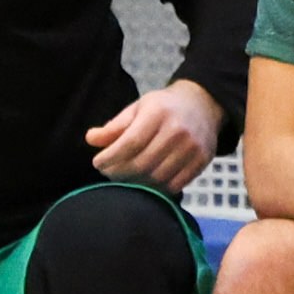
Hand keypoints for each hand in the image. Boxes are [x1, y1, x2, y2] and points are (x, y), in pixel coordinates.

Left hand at [83, 79, 223, 188]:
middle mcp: (178, 130)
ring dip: (136, 184)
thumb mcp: (137, 108)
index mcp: (158, 112)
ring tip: (124, 179)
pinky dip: (157, 189)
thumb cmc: (162, 107)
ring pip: (158, 177)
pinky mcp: (202, 161)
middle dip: (119, 173)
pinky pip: (175, 184)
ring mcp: (193, 147)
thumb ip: (114, 126)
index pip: (131, 142)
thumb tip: (91, 139)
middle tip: (108, 173)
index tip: (97, 163)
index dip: (111, 157)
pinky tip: (145, 183)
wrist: (202, 104)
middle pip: (143, 163)